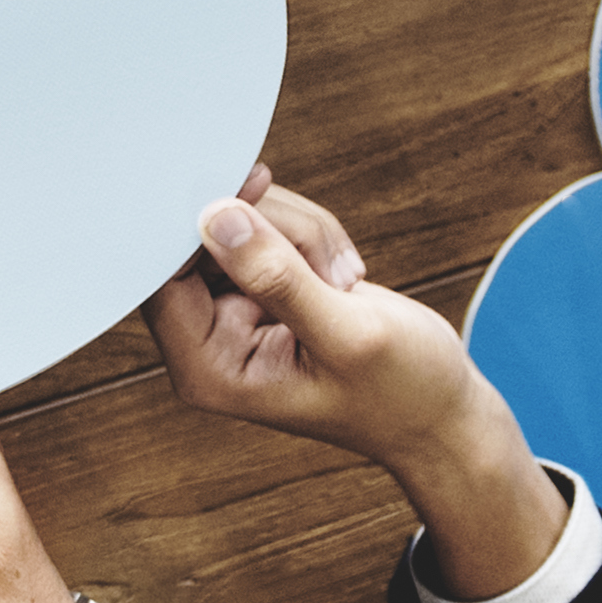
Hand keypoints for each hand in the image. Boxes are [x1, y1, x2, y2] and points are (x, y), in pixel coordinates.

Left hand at [146, 168, 567, 599]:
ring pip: (238, 223)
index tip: (248, 190)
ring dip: (299, 230)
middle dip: (268, 228)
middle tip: (326, 259)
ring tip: (344, 279)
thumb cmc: (403, 393)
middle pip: (198, 239)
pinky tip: (342, 275)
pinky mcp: (261, 287)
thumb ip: (278, 277)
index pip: (160, 276)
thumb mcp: (347, 334)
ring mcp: (232, 309)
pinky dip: (310, 235)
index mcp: (208, 368)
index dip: (194, 225)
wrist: (442, 412)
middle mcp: (207, 338)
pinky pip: (266, 228)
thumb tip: (214, 218)